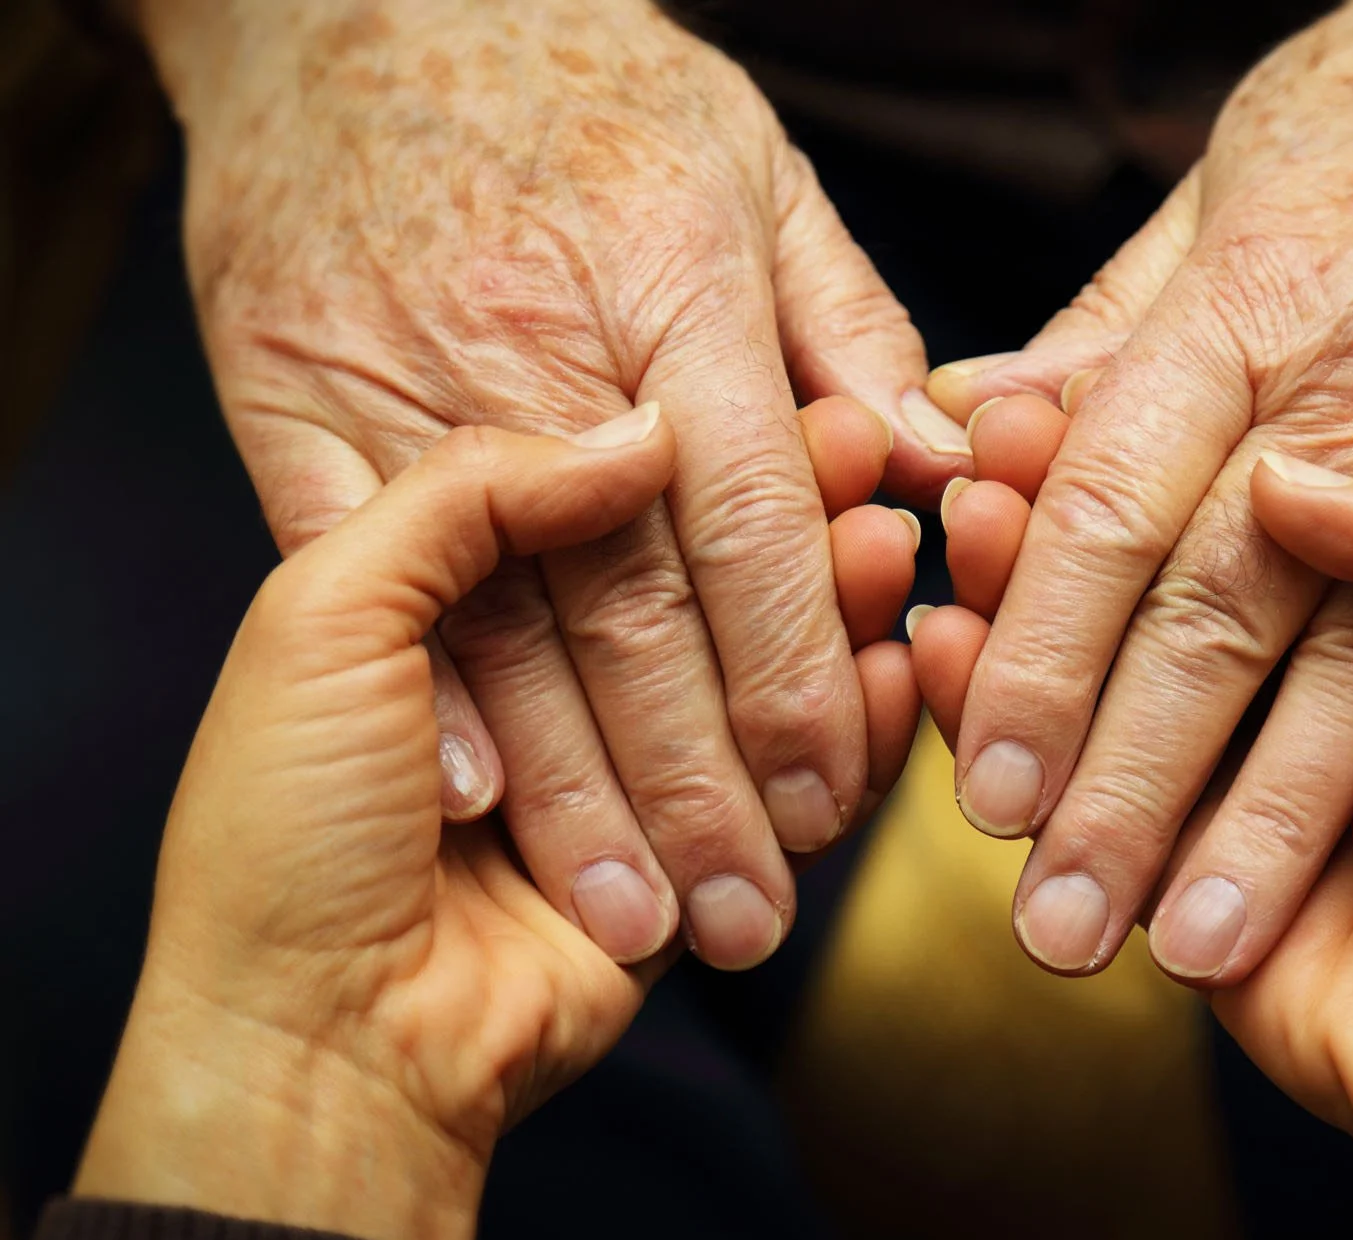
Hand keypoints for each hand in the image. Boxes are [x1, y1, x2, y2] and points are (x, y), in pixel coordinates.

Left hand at [73, 406, 922, 1239]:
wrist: (318, 1042)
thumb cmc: (285, 831)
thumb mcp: (324, 618)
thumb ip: (467, 496)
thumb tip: (637, 438)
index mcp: (458, 592)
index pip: (610, 493)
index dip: (705, 445)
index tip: (791, 401)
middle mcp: (556, 668)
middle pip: (705, 574)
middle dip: (792, 524)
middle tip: (875, 469)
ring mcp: (638, 765)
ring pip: (765, 667)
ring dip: (837, 611)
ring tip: (892, 550)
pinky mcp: (703, 854)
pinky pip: (803, 783)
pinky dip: (857, 729)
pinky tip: (897, 668)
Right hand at [138, 0, 964, 967]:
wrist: (350, 5)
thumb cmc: (581, 90)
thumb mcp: (750, 174)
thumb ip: (847, 331)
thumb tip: (933, 470)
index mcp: (673, 282)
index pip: (751, 518)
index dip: (794, 671)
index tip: (826, 792)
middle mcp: (541, 342)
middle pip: (635, 601)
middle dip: (698, 779)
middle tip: (749, 910)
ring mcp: (404, 376)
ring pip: (506, 616)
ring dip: (575, 788)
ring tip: (634, 913)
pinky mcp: (295, 399)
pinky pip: (356, 566)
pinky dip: (428, 685)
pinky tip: (484, 800)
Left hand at [921, 0, 1352, 980]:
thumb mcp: (1232, 185)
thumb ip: (1107, 328)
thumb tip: (980, 425)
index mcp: (1240, 314)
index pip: (1106, 511)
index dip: (1037, 658)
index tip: (982, 785)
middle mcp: (1350, 394)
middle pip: (1210, 616)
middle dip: (1123, 785)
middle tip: (1054, 921)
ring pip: (1349, 658)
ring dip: (1264, 817)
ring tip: (1190, 941)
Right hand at [922, 454, 1352, 1228]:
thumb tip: (1283, 477)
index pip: (1252, 496)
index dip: (1178, 455)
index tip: (1062, 415)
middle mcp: (1312, 667)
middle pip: (1161, 576)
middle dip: (1067, 531)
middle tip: (977, 482)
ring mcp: (1235, 769)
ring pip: (1101, 668)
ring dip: (1017, 611)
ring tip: (948, 552)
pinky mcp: (1175, 864)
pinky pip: (1066, 780)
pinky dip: (989, 720)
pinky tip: (933, 659)